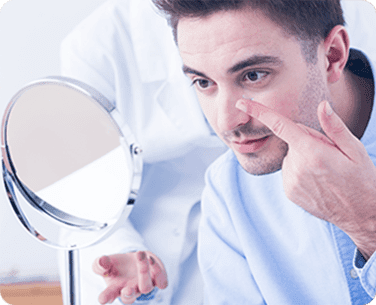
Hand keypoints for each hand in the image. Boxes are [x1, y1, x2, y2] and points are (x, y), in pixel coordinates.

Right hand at [92, 251, 167, 303]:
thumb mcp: (107, 262)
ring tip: (139, 254)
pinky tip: (151, 259)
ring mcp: (145, 286)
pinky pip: (161, 282)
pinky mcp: (158, 281)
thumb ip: (100, 264)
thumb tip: (101, 261)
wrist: (138, 258)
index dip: (106, 298)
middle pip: (129, 298)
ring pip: (146, 287)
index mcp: (115, 288)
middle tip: (126, 289)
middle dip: (128, 295)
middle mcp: (131, 290)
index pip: (109, 296)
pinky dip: (158, 271)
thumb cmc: (119, 265)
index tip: (102, 299)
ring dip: (143, 271)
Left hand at [236, 99, 375, 259]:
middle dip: (307, 142)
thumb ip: (334, 127)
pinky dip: (299, 171)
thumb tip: (322, 106)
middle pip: (293, 140)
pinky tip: (317, 180)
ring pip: (291, 156)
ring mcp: (290, 181)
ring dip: (304, 158)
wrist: (360, 214)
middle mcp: (296, 166)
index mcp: (312, 152)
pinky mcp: (288, 191)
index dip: (259, 112)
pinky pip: (289, 171)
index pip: (280, 125)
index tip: (241, 103)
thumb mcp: (355, 150)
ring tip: (325, 171)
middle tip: (329, 156)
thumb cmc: (361, 179)